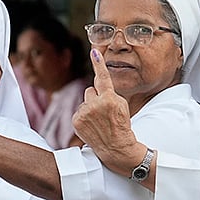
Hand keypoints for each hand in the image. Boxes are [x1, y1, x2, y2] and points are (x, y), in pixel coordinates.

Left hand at [73, 49, 141, 171]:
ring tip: (98, 121)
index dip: (98, 63)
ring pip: (84, 101)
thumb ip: (110, 94)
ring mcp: (85, 113)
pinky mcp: (76, 121)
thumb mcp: (122, 106)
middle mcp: (96, 104)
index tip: (94, 51)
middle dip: (96, 98)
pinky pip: (79, 112)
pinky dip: (84, 117)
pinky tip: (92, 126)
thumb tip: (97, 85)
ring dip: (89, 107)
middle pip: (90, 90)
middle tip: (104, 112)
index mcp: (110, 98)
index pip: (103, 77)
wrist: (116, 147)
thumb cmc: (121, 125)